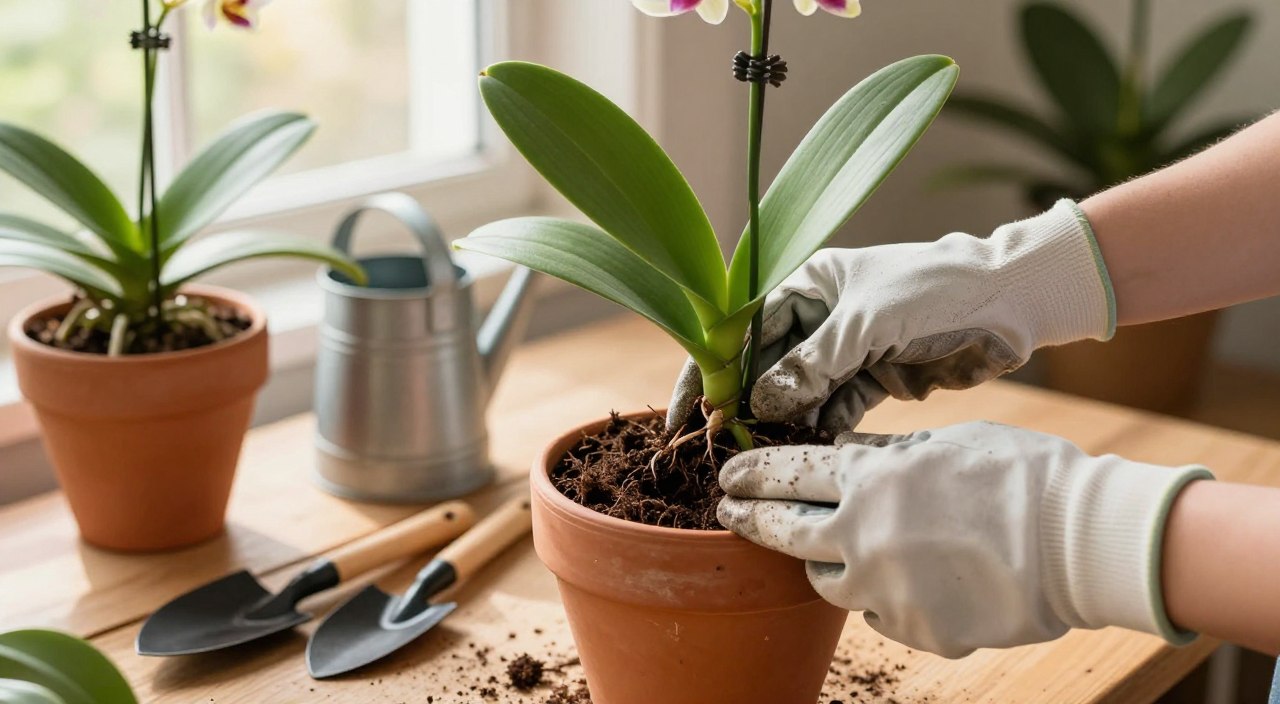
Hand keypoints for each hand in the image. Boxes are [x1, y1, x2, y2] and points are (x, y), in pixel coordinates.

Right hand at [667, 200, 1114, 431]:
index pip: (740, 330)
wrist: (1014, 299)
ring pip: (798, 393)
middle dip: (744, 406)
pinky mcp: (874, 377)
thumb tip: (759, 404)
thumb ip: (810, 364)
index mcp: (807, 284)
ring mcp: (846, 349)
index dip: (707, 371)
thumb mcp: (865, 323)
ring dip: (782, 423)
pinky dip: (821, 429)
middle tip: (722, 447)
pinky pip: (834, 409)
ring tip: (762, 455)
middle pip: (764, 367)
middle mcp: (819, 316)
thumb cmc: (937, 289)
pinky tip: (808, 449)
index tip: (684, 412)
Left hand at [716, 421, 1211, 657]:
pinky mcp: (914, 631)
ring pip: (825, 582)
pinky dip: (885, 596)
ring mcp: (885, 590)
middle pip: (784, 532)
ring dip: (825, 563)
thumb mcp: (945, 445)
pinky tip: (917, 580)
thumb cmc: (1024, 476)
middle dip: (751, 520)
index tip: (729, 475)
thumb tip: (850, 458)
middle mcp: (864, 536)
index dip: (752, 473)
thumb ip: (888, 458)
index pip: (787, 474)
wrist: (1083, 542)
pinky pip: (879, 613)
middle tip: (732, 513)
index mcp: (871, 480)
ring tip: (840, 550)